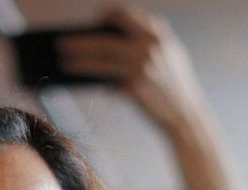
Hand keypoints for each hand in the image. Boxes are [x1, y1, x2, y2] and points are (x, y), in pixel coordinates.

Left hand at [57, 7, 206, 131]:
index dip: (108, 15)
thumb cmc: (174, 88)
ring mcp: (141, 66)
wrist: (185, 116)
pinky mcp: (134, 85)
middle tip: (61, 41)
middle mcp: (149, 47)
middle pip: (106, 39)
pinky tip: (75, 74)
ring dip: (78, 58)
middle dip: (81, 40)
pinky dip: (88, 74)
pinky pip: (105, 78)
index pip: (127, 16)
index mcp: (158, 35)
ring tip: (61, 59)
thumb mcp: (171, 56)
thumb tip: (116, 37)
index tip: (95, 18)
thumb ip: (153, 40)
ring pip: (101, 58)